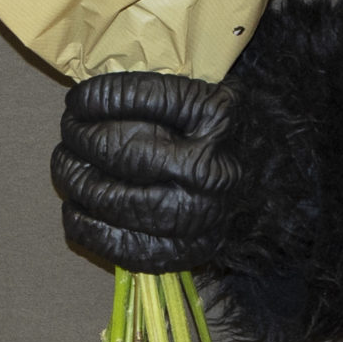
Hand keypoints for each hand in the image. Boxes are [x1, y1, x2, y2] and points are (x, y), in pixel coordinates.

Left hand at [52, 73, 242, 272]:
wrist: (276, 189)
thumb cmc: (231, 133)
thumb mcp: (213, 93)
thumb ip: (164, 89)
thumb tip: (94, 92)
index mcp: (217, 115)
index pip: (136, 99)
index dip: (95, 98)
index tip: (78, 100)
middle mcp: (210, 167)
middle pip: (119, 150)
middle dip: (79, 138)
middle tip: (69, 131)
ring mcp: (198, 215)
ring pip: (112, 198)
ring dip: (75, 180)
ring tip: (66, 165)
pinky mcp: (186, 252)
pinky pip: (120, 245)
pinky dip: (85, 227)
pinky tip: (75, 208)